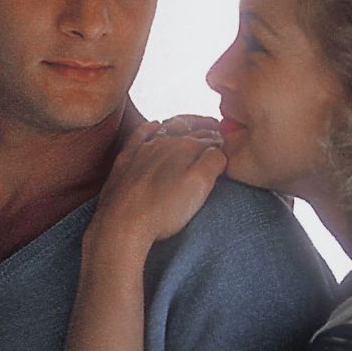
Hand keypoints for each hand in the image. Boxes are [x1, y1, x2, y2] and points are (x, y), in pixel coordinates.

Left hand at [86, 116, 226, 258]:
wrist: (122, 224)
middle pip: (189, 132)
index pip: (208, 140)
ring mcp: (142, 150)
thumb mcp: (199, 186)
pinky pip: (139, 136)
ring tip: (192, 127)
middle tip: (216, 131)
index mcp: (184, 148)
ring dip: (181, 127)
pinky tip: (154, 126)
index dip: (220, 143)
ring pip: (166, 130)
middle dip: (205, 131)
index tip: (229, 146)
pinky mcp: (125, 161)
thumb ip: (213, 162)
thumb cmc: (164, 209)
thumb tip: (218, 150)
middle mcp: (163, 143)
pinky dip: (149, 128)